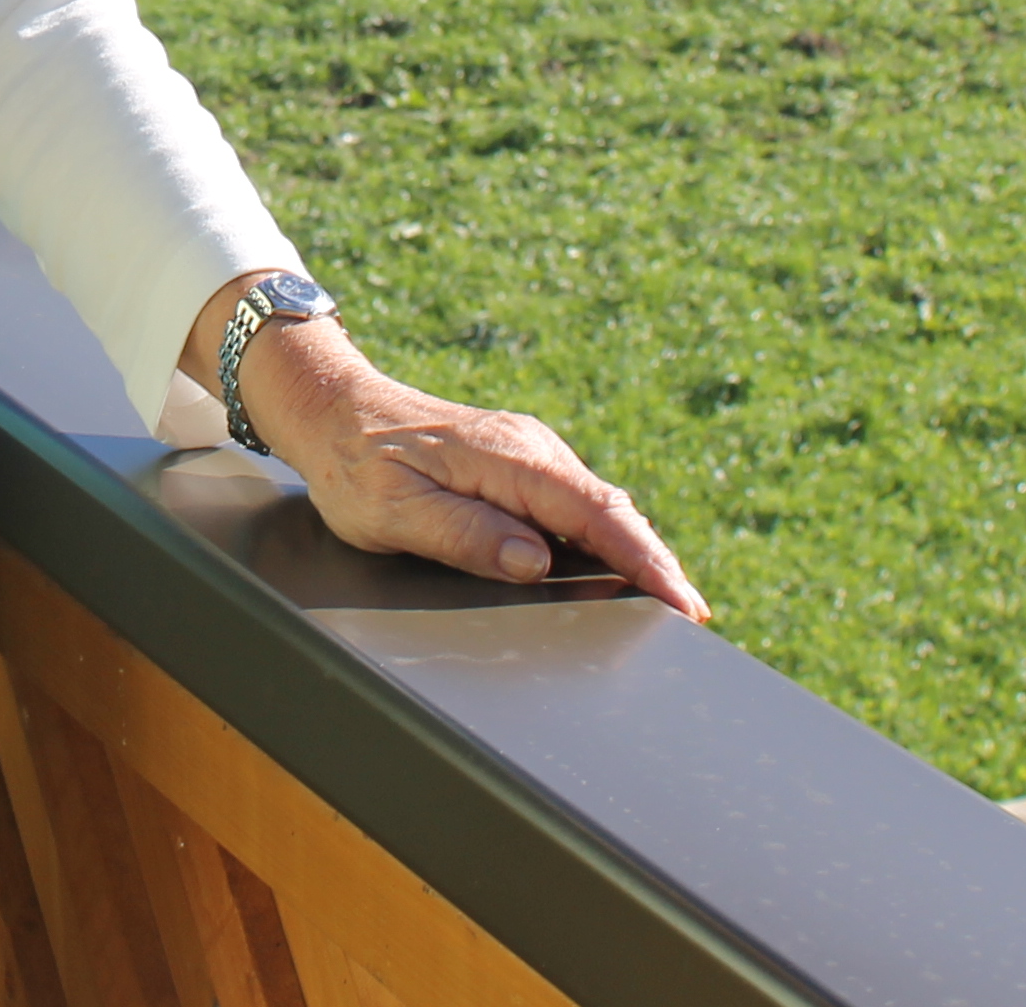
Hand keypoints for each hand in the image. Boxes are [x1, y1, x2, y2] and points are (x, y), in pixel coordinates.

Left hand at [196, 291, 712, 623]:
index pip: (596, 513)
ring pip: (596, 509)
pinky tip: (617, 572)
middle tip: (693, 618)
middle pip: (611, 512)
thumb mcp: (394, 511)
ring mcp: (528, 456)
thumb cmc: (354, 464)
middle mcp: (530, 450)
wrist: (332, 408)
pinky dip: (605, 540)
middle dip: (655, 563)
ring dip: (634, 552)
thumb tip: (535, 560)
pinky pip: (573, 506)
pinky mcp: (518, 467)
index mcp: (508, 458)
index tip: (683, 600)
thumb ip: (465, 534)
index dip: (645, 559)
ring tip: (669, 604)